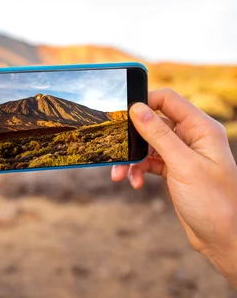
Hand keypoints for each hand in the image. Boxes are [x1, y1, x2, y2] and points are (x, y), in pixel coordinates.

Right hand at [111, 89, 236, 285]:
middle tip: (116, 148)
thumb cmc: (214, 202)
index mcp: (201, 129)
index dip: (144, 102)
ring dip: (132, 158)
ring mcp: (183, 154)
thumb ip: (159, 135)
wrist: (224, 239)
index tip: (122, 115)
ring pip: (148, 144)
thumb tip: (137, 108)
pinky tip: (136, 183)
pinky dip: (139, 171)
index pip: (168, 100)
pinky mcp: (175, 169)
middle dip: (133, 137)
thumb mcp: (183, 166)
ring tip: (120, 174)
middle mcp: (192, 137)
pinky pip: (149, 161)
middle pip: (153, 122)